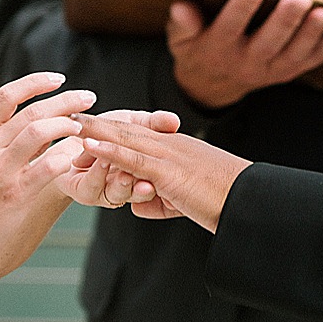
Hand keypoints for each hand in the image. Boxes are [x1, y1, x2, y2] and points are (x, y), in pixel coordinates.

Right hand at [0, 72, 94, 266]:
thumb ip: (5, 135)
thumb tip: (43, 118)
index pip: (7, 94)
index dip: (36, 82)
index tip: (59, 79)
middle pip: (31, 111)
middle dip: (65, 101)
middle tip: (88, 97)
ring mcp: (0, 169)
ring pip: (39, 132)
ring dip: (67, 125)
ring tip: (81, 127)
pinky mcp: (14, 193)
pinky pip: (46, 167)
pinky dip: (64, 157)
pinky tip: (74, 156)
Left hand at [73, 112, 250, 232]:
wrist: (250, 202)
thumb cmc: (227, 201)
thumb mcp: (185, 202)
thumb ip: (159, 201)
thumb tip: (136, 206)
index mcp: (178, 150)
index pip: (140, 136)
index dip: (114, 131)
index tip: (92, 126)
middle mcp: (172, 146)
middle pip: (129, 131)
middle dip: (99, 124)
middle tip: (73, 114)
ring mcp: (170, 156)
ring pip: (126, 139)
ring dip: (97, 131)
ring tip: (72, 124)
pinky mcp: (169, 171)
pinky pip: (134, 158)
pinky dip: (109, 150)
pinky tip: (90, 146)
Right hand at [167, 0, 322, 109]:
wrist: (212, 83)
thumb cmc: (197, 48)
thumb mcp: (181, 39)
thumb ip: (182, 24)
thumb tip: (181, 7)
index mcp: (218, 48)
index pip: (229, 27)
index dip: (241, 7)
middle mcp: (245, 62)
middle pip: (268, 42)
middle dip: (285, 20)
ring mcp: (269, 71)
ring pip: (292, 55)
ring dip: (309, 35)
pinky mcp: (287, 73)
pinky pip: (308, 63)